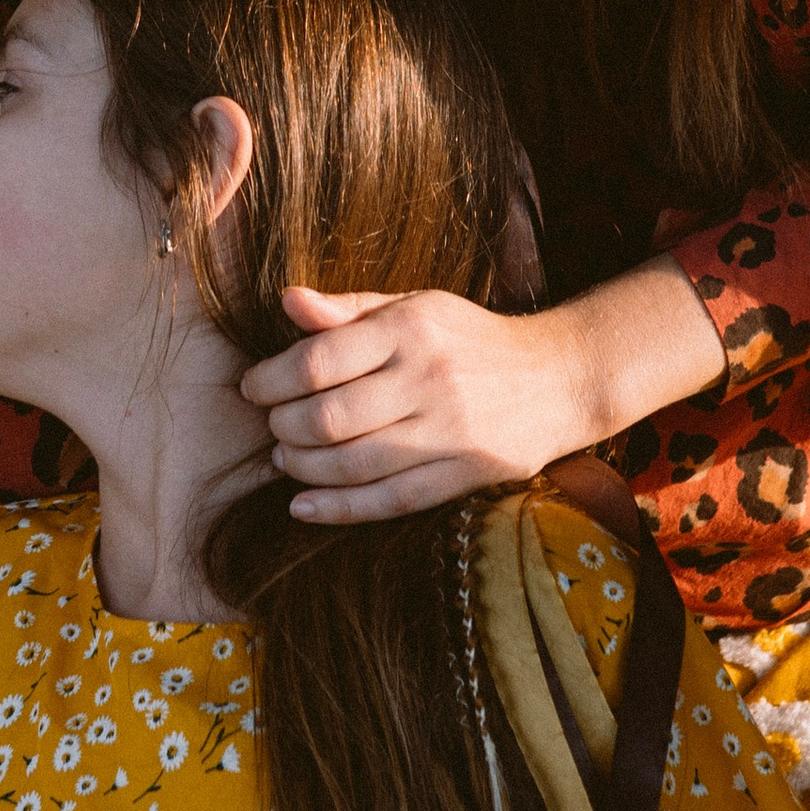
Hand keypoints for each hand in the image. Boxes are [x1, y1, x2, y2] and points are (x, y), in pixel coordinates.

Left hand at [241, 252, 725, 523]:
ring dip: (304, 468)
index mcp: (409, 328)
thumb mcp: (411, 305)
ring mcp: (450, 432)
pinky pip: (392, 500)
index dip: (272, 378)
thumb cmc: (467, 336)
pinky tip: (304, 507)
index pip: (319, 359)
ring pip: (356, 464)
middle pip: (330, 416)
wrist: (556, 377)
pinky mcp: (465, 475)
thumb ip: (346, 309)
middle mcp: (428, 379)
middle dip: (283, 426)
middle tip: (269, 424)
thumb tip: (285, 301)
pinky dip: (341, 509)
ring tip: (283, 458)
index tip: (252, 387)